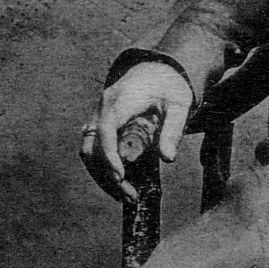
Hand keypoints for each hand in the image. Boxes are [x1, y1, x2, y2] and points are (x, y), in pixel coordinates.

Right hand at [79, 60, 194, 203]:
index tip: (120, 177)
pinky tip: (121, 184)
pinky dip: (103, 169)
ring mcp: (98, 117)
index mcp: (120, 100)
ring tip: (127, 197)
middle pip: (91, 146)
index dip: (109, 156)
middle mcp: (102, 108)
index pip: (106, 130)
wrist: (158, 70)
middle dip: (107, 175)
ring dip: (103, 177)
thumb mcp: (180, 105)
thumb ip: (174, 130)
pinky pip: (93, 151)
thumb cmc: (169, 86)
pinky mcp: (99, 125)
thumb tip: (168, 158)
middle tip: (130, 196)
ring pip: (88, 152)